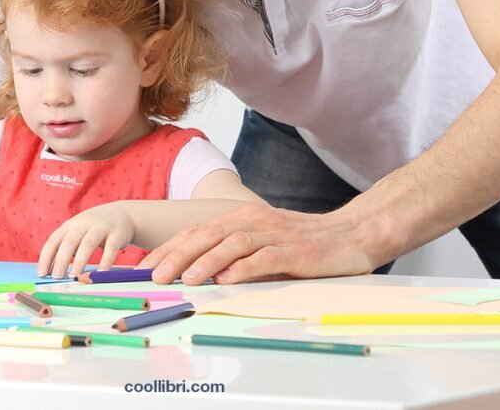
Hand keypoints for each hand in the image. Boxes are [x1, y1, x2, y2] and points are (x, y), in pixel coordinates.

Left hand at [37, 203, 134, 278]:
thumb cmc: (94, 228)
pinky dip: (105, 261)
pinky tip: (100, 272)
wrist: (122, 214)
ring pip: (88, 244)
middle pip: (69, 241)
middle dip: (61, 260)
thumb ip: (65, 250)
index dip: (46, 257)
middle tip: (57, 277)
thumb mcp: (77, 233)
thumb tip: (50, 271)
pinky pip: (110, 248)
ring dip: (80, 261)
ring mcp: (101, 227)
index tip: (41, 274)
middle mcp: (83, 224)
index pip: (53, 240)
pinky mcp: (117, 234)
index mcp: (70, 225)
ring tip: (75, 276)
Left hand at [137, 203, 379, 284]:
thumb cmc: (304, 244)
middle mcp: (254, 221)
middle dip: (177, 256)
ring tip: (185, 279)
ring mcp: (274, 234)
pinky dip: (243, 269)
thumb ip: (235, 256)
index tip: (146, 267)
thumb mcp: (263, 245)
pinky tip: (227, 280)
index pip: (197, 232)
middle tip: (155, 276)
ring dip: (206, 261)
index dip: (169, 249)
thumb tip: (198, 276)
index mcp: (242, 219)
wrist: (352, 234)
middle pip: (207, 235)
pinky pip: (264, 258)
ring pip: (231, 244)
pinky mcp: (294, 251)